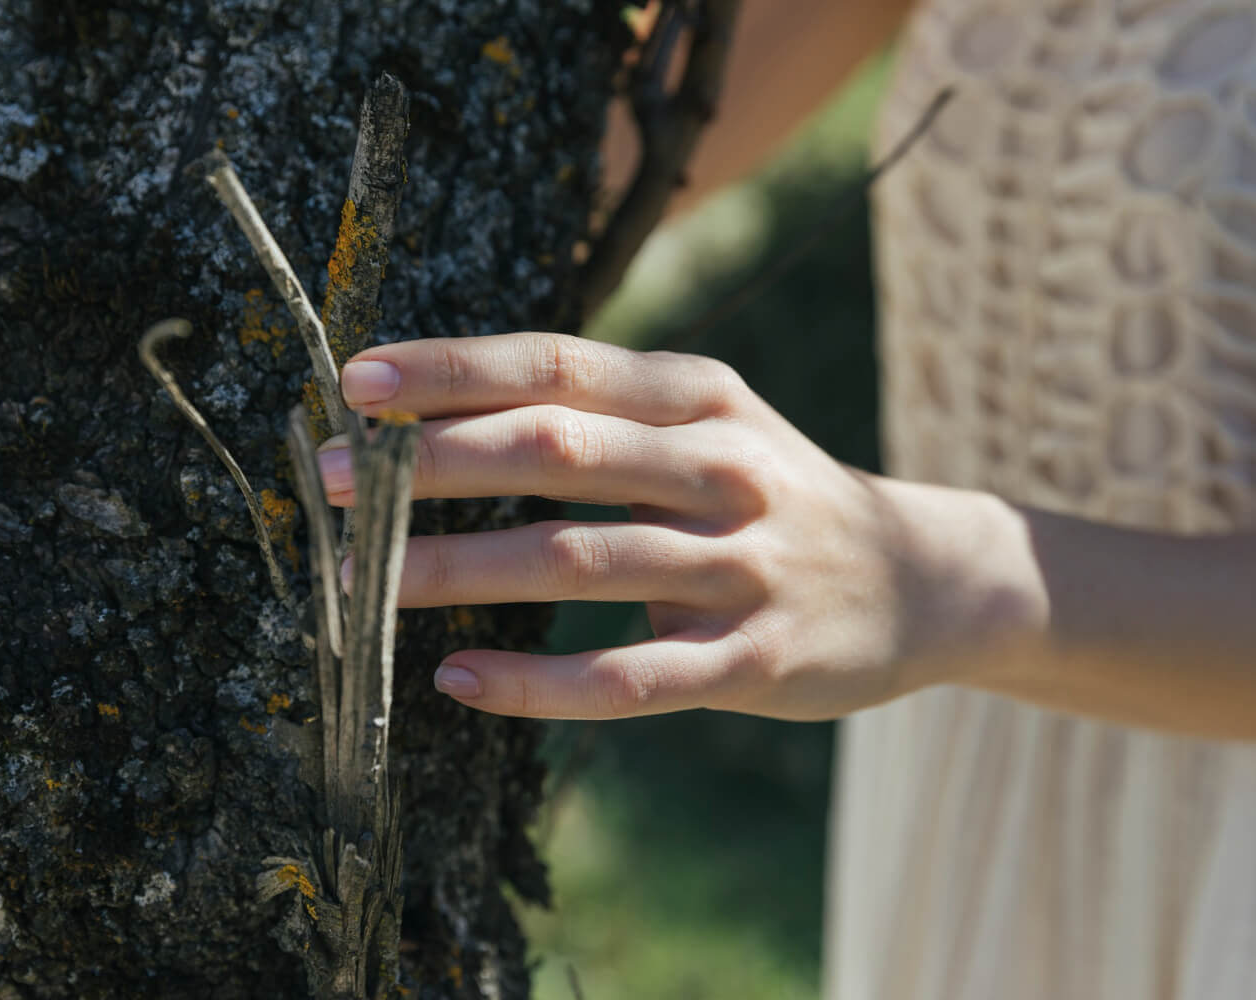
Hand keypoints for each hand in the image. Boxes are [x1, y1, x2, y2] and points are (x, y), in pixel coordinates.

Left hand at [318, 332, 1038, 719]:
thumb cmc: (776, 493)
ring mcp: (741, 567)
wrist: (925, 577)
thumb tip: (444, 414)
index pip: (557, 367)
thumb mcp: (711, 425)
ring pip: (575, 563)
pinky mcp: (754, 659)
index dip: (453, 371)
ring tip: (361, 587)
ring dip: (456, 570)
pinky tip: (459, 678)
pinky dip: (537, 682)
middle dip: (430, 464)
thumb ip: (603, 415)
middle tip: (330, 481)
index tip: (358, 382)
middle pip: (556, 453)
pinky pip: (628, 677)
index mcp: (700, 397)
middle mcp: (723, 468)